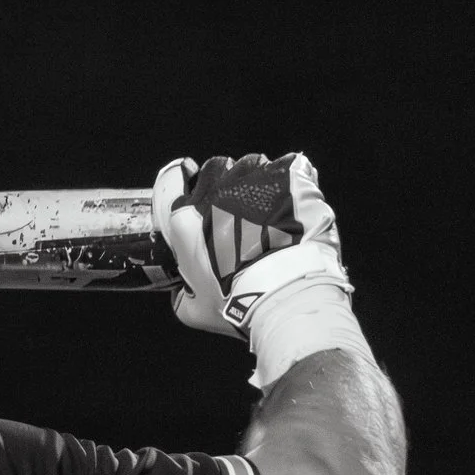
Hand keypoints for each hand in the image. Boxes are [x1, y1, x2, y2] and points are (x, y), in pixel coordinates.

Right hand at [154, 153, 349, 337]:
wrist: (284, 294)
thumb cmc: (238, 304)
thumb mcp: (195, 310)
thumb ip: (183, 296)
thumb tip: (182, 294)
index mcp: (187, 221)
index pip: (177, 188)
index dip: (189, 196)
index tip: (201, 208)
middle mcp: (216, 194)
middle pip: (215, 170)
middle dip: (224, 183)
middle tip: (238, 207)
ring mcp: (254, 183)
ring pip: (252, 165)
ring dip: (258, 180)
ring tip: (271, 202)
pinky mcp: (290, 181)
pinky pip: (291, 165)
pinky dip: (294, 177)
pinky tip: (297, 195)